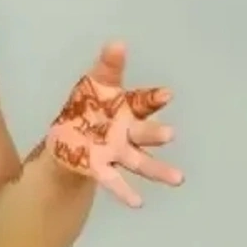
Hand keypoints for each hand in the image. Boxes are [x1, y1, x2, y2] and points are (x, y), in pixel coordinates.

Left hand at [40, 42, 180, 208]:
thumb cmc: (88, 107)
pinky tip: (138, 203)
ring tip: (179, 179)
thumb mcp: (94, 84)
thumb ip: (108, 67)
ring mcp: (117, 153)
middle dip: (155, 134)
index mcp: (128, 108)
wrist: (67, 137)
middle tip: (170, 135)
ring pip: (140, 162)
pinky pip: (115, 180)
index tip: (167, 95)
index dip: (154, 99)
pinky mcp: (102, 168)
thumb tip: (117, 43)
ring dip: (157, 170)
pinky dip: (125, 191)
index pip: (144, 102)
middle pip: (144, 133)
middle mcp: (128, 132)